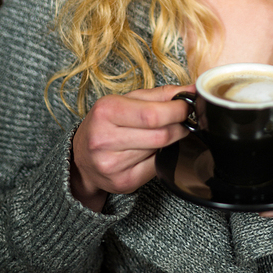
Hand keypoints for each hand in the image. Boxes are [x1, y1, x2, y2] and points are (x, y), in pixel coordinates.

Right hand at [70, 84, 193, 211]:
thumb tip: (192, 90)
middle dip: (180, 125)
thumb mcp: (126, 100)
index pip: (152, 114)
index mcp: (106, 111)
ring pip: (160, 150)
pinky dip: (161, 156)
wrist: (81, 158)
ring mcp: (112, 165)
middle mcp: (104, 139)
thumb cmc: (107, 123)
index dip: (178, 110)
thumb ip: (160, 95)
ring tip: (165, 132)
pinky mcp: (123, 183)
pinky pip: (156, 167)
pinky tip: (155, 150)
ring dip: (170, 140)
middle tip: (186, 119)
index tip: (189, 104)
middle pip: (160, 134)